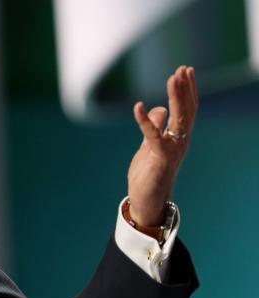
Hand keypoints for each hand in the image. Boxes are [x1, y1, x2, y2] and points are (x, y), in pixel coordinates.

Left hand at [127, 65, 197, 225]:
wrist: (147, 200)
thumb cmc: (148, 174)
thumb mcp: (150, 146)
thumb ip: (155, 127)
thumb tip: (157, 109)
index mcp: (179, 138)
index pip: (188, 109)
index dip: (188, 90)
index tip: (185, 71)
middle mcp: (180, 142)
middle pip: (187, 110)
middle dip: (185, 88)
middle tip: (183, 68)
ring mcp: (171, 150)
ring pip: (178, 118)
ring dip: (176, 97)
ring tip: (173, 77)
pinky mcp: (158, 158)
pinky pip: (152, 135)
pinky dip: (145, 120)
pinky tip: (138, 106)